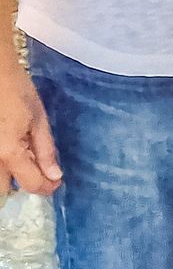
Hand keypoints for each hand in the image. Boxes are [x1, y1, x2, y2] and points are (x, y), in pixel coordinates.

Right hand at [0, 62, 59, 194]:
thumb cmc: (18, 91)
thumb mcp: (39, 120)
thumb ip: (45, 151)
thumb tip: (55, 176)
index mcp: (9, 153)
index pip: (30, 183)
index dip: (46, 187)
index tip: (56, 183)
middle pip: (3, 192)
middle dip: (21, 186)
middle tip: (38, 173)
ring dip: (7, 180)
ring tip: (24, 164)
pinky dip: (2, 167)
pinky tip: (12, 153)